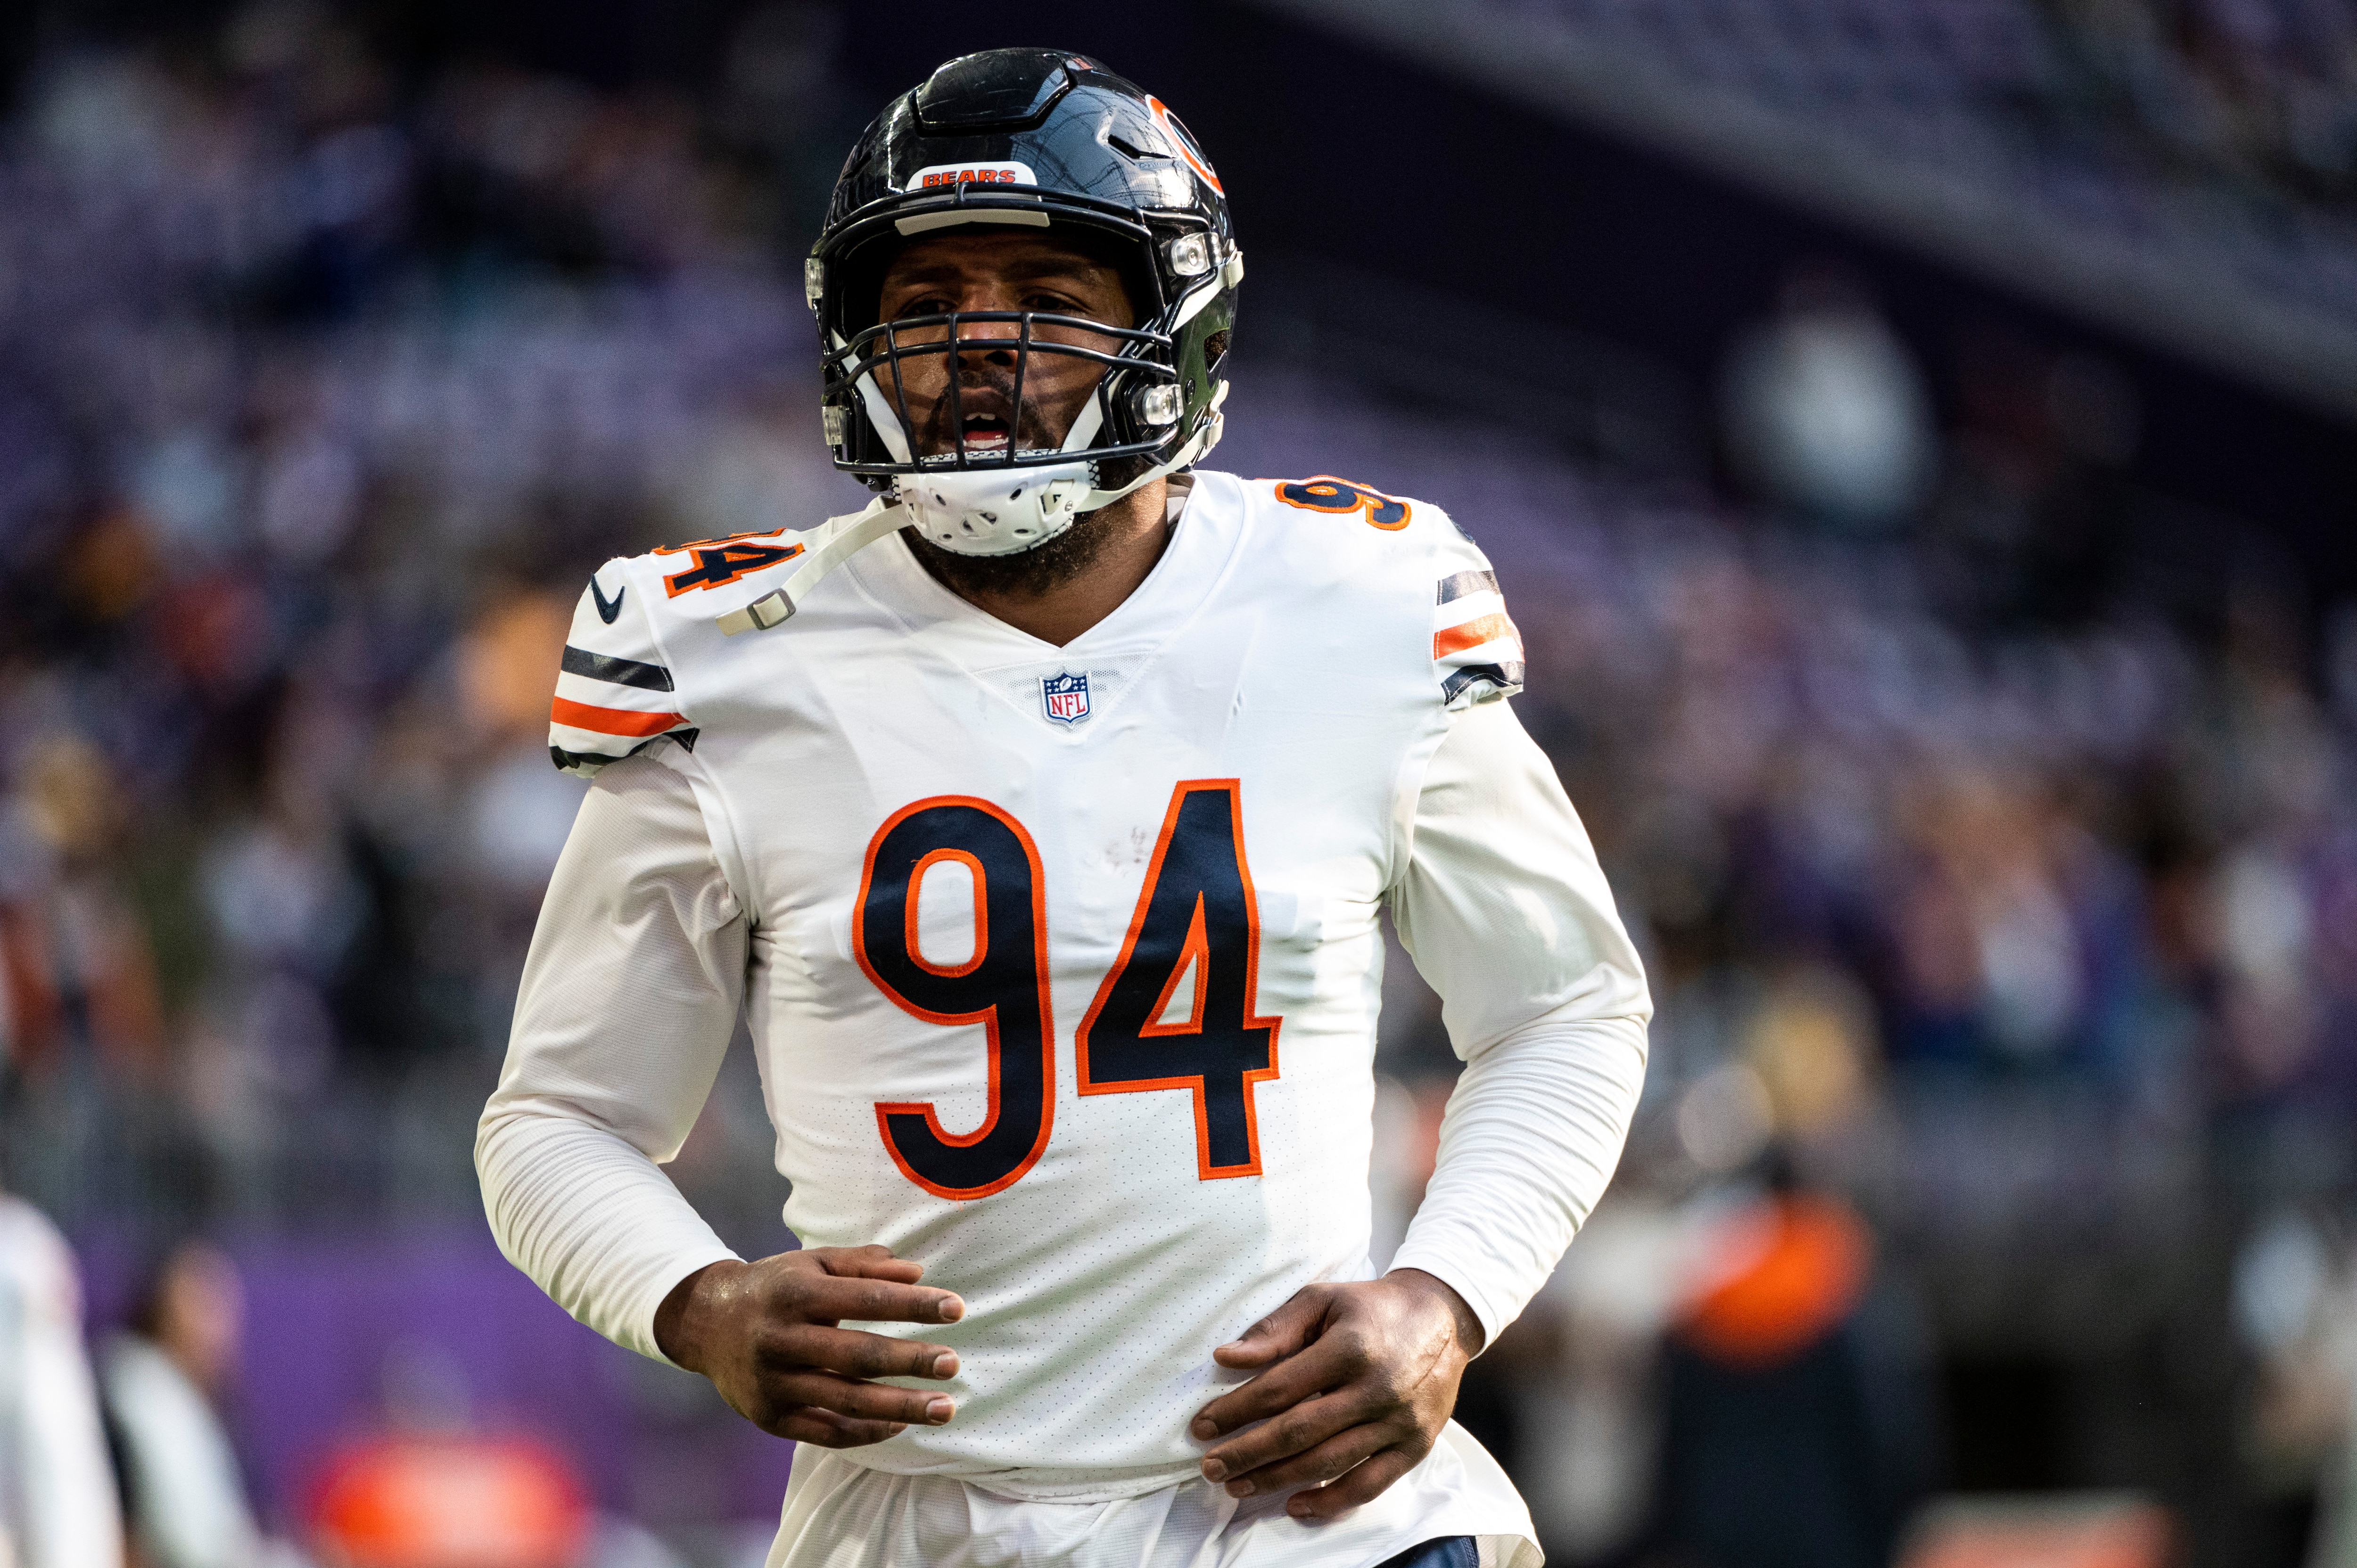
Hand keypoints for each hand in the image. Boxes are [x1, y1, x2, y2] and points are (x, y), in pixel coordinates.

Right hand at [654, 1245, 964, 1447]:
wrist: (706, 1324)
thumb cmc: (777, 1288)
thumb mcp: (814, 1264)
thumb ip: (864, 1264)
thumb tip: (919, 1273)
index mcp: (796, 1294)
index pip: (867, 1300)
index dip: (914, 1305)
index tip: (957, 1309)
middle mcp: (781, 1340)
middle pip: (858, 1355)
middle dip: (911, 1361)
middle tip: (953, 1364)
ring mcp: (774, 1384)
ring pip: (846, 1401)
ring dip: (901, 1406)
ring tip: (945, 1408)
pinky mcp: (770, 1418)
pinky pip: (826, 1433)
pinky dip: (867, 1432)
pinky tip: (901, 1423)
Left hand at [1189, 1269, 1482, 1520]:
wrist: (1442, 1318)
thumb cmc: (1370, 1307)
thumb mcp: (1321, 1299)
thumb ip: (1274, 1329)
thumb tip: (1225, 1357)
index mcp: (1349, 1348)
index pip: (1279, 1389)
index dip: (1235, 1411)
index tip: (1202, 1426)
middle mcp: (1376, 1388)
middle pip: (1299, 1432)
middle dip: (1248, 1453)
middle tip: (1211, 1467)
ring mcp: (1399, 1422)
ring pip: (1328, 1463)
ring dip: (1278, 1480)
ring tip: (1238, 1486)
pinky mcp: (1415, 1446)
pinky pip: (1369, 1485)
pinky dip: (1331, 1502)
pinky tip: (1295, 1505)